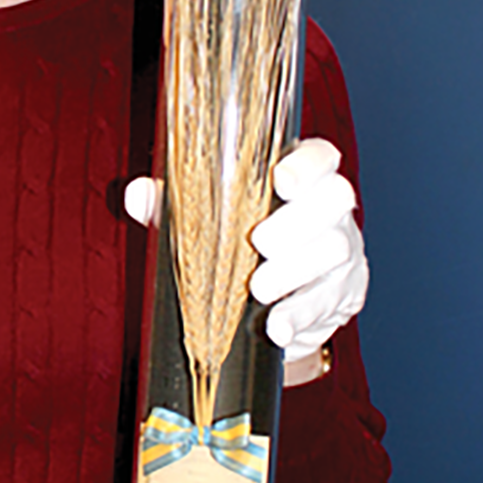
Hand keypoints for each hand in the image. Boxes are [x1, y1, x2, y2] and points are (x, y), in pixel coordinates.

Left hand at [123, 137, 367, 366]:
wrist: (275, 302)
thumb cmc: (238, 243)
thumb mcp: (208, 220)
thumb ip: (176, 205)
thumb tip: (137, 194)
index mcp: (303, 178)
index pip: (322, 156)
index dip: (308, 164)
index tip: (282, 181)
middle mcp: (332, 210)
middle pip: (336, 199)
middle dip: (297, 222)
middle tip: (258, 243)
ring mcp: (344, 251)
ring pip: (335, 251)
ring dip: (294, 271)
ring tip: (257, 289)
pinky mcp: (344, 293)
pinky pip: (330, 301)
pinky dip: (300, 315)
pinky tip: (276, 326)